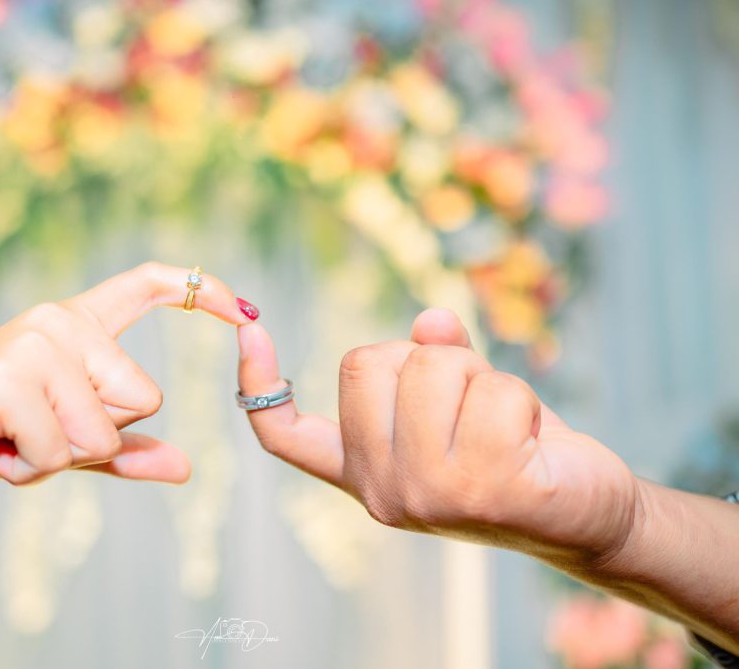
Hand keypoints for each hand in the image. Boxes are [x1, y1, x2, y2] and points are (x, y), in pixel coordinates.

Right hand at [0, 262, 251, 492]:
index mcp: (73, 325)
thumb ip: (122, 451)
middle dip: (98, 440)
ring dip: (59, 460)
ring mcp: (31, 343)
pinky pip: (64, 452)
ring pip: (104, 432)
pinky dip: (30, 471)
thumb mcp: (62, 444)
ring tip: (8, 440)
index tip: (244, 305)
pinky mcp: (6, 378)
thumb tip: (185, 467)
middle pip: (144, 397)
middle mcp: (56, 320)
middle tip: (34, 433)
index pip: (145, 284)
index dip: (201, 289)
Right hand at [237, 309, 640, 569]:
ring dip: (480, 375)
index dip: (259, 383)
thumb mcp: (465, 400)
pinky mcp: (485, 491)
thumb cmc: (518, 452)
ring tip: (504, 423)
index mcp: (363, 473)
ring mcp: (428, 496)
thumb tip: (431, 319)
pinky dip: (520, 395)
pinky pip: (492, 390)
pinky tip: (533, 443)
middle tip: (469, 403)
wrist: (588, 515)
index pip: (287, 436)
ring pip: (430, 366)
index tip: (248, 332)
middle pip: (367, 362)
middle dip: (428, 359)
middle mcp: (382, 492)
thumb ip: (438, 358)